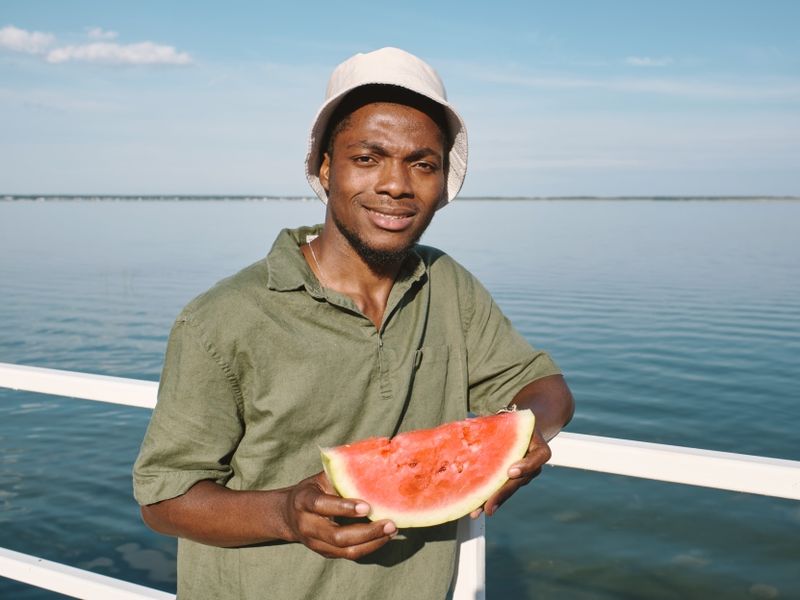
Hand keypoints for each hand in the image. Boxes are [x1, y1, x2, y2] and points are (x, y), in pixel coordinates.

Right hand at [282, 472, 396, 559]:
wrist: (288, 515)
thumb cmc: (313, 489)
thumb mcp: (321, 478)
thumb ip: (340, 472)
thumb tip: (371, 459)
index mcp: (303, 501)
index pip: (322, 505)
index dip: (344, 507)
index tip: (368, 506)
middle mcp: (307, 525)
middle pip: (337, 536)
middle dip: (367, 532)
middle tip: (391, 523)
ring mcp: (315, 543)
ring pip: (346, 549)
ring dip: (372, 542)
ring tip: (392, 531)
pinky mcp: (325, 553)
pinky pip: (349, 554)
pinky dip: (370, 547)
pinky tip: (385, 537)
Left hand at [470, 428, 550, 517]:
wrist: (522, 428)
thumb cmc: (515, 422)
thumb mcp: (513, 420)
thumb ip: (499, 424)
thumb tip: (468, 424)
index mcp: (539, 449)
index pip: (536, 459)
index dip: (524, 467)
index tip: (511, 472)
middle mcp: (534, 465)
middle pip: (518, 481)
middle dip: (501, 494)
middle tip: (489, 506)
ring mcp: (524, 476)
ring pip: (508, 490)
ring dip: (492, 501)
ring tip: (476, 512)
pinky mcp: (512, 481)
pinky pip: (501, 491)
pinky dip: (489, 499)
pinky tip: (474, 507)